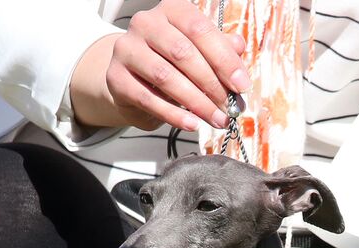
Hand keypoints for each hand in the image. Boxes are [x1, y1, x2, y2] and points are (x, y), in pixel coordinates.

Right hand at [70, 2, 250, 131]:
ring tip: (216, 119)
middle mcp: (145, 23)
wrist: (135, 79)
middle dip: (212, 85)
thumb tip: (239, 47)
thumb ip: (221, 49)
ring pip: (165, 77)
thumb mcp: (200, 52)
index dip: (224, 59)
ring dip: (196, 103)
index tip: (242, 86)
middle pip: (182, 53)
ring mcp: (127, 48)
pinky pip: (148, 99)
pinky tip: (192, 125)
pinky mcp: (116, 77)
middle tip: (229, 108)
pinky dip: (174, 115)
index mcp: (171, 10)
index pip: (200, 30)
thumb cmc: (174, 62)